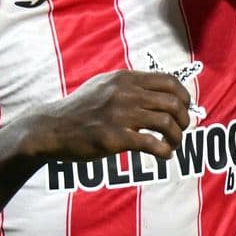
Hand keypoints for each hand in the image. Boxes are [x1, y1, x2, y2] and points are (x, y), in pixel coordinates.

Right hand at [23, 70, 194, 162]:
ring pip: (167, 123)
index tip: (184, 110)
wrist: (51, 128)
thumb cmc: (80, 109)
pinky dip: (165, 152)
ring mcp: (120, 115)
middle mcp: (125, 93)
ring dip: (177, 137)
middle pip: (173, 103)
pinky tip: (164, 156)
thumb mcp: (104, 85)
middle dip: (184, 119)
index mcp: (125, 79)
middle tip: (181, 130)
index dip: (184, 97)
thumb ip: (131, 85)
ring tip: (173, 145)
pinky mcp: (114, 138)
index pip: (170, 81)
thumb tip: (161, 90)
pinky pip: (152, 144)